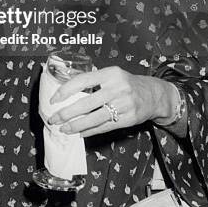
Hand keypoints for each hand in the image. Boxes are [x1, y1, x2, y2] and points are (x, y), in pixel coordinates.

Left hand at [48, 66, 174, 137]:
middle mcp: (117, 88)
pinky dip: (90, 131)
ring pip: (94, 118)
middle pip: (86, 103)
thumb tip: (67, 93)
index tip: (54, 100)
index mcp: (110, 73)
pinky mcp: (128, 119)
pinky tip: (80, 133)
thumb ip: (93, 81)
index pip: (82, 81)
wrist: (154, 95)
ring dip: (76, 125)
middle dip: (66, 113)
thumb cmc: (126, 83)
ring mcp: (124, 104)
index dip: (65, 91)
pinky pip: (105, 126)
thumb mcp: (112, 75)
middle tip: (53, 119)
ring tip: (63, 129)